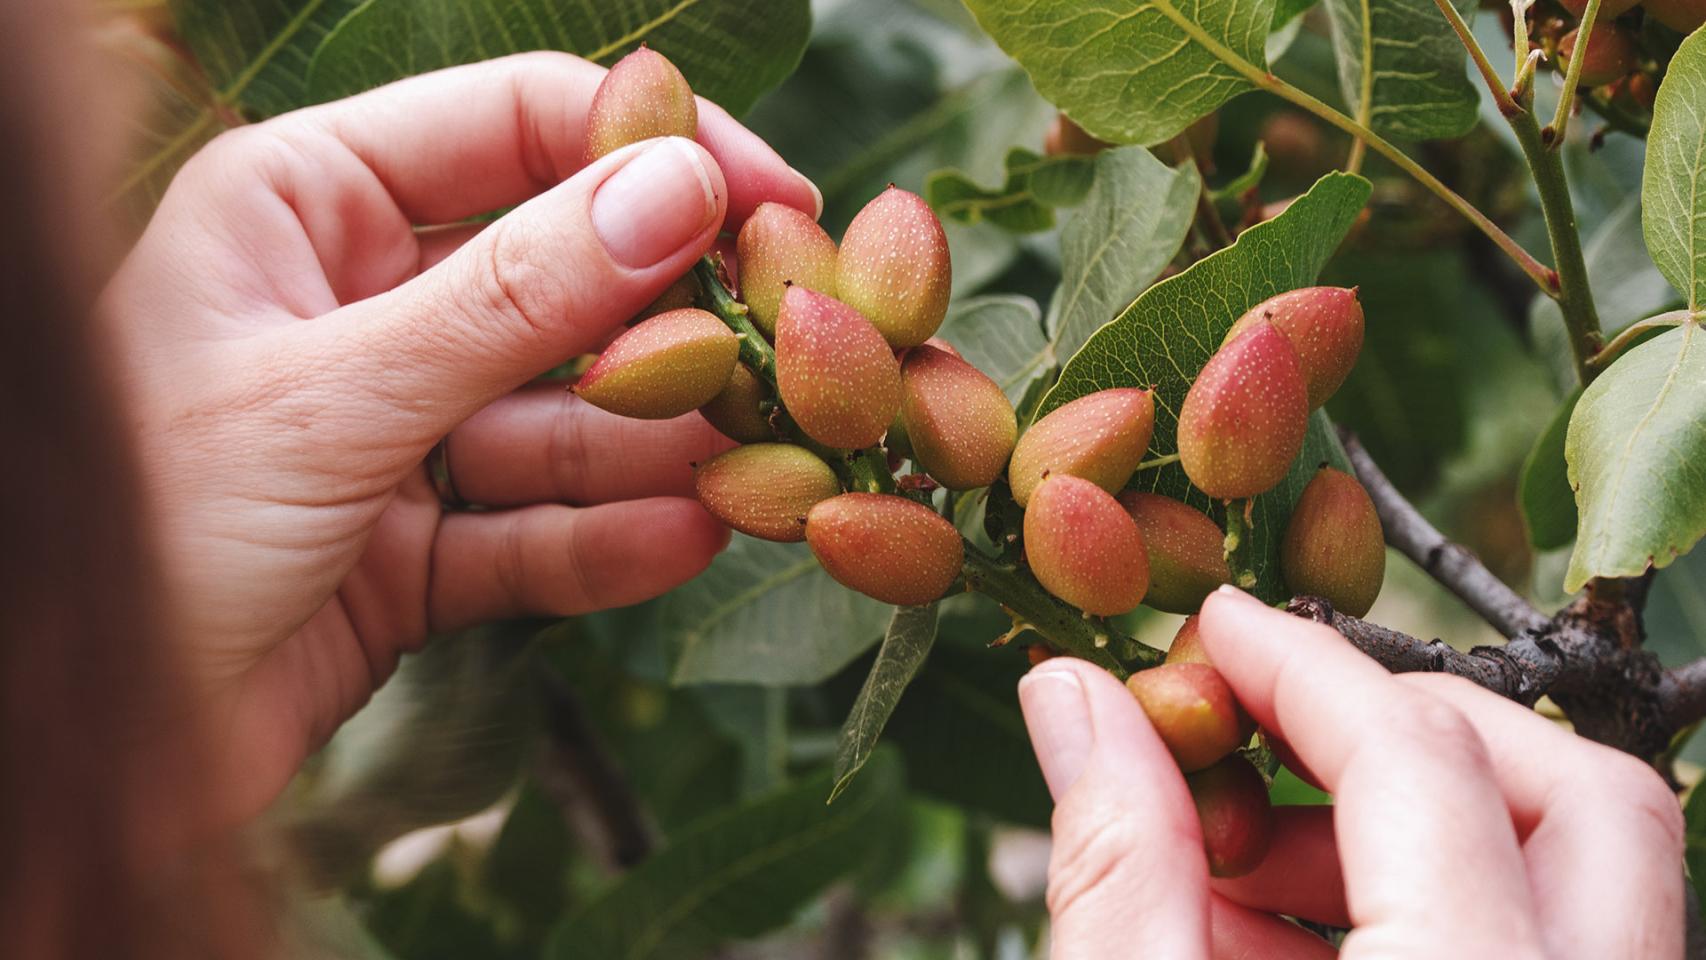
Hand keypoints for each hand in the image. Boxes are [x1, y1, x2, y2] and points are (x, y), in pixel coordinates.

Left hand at [101, 52, 819, 826]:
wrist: (82, 741)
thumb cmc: (146, 526)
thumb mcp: (335, 392)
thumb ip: (515, 295)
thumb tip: (675, 187)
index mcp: (305, 206)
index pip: (511, 125)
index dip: (647, 150)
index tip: (768, 195)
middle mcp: (360, 304)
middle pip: (559, 281)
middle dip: (667, 322)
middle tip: (783, 347)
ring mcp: (395, 430)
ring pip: (563, 418)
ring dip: (657, 444)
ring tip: (755, 462)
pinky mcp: (418, 550)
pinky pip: (535, 531)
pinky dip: (606, 541)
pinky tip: (688, 541)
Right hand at [1020, 587, 1684, 958]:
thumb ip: (1114, 859)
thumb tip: (1072, 692)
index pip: (1423, 766)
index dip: (1300, 670)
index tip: (1214, 632)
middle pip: (1586, 798)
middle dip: (1419, 722)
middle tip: (1281, 725)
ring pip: (1593, 878)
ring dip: (1426, 824)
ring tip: (1251, 868)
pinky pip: (1560, 953)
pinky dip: (1444, 908)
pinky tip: (1298, 943)